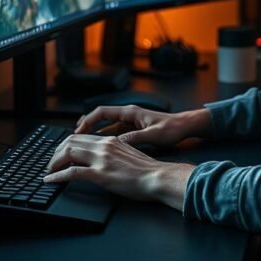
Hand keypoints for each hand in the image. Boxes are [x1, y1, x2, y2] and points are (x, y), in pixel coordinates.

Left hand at [44, 134, 193, 209]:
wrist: (158, 177)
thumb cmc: (148, 170)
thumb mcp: (128, 154)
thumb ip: (113, 152)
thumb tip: (102, 158)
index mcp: (111, 140)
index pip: (80, 136)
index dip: (65, 144)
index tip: (59, 154)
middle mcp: (104, 146)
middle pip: (70, 141)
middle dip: (55, 152)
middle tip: (50, 163)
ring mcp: (102, 159)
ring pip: (68, 153)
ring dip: (54, 162)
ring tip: (48, 171)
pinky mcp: (101, 174)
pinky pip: (72, 172)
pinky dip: (57, 176)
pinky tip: (50, 180)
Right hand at [75, 105, 211, 147]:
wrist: (186, 127)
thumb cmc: (172, 128)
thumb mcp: (154, 135)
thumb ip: (135, 138)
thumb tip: (116, 143)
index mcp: (131, 112)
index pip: (102, 112)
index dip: (88, 120)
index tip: (78, 130)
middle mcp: (129, 115)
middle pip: (101, 118)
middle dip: (87, 127)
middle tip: (74, 138)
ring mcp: (131, 122)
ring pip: (107, 126)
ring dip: (95, 134)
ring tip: (83, 144)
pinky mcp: (135, 129)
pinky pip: (114, 133)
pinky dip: (105, 139)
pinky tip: (101, 149)